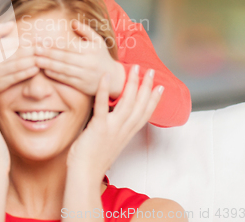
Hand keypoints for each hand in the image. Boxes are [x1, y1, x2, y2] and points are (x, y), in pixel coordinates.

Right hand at [0, 21, 39, 95]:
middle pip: (20, 53)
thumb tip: (13, 23)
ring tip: (45, 57)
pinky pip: (17, 77)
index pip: (15, 43)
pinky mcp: (0, 84)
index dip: (30, 42)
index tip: (42, 40)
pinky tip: (36, 69)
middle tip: (47, 48)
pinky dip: (28, 72)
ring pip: (20, 65)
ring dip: (34, 61)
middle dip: (35, 50)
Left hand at [34, 19, 124, 96]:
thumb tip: (73, 22)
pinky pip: (66, 80)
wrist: (114, 78)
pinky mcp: (82, 86)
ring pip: (63, 69)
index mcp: (90, 50)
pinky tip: (45, 71)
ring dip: (48, 64)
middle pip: (64, 57)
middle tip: (34, 49)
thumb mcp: (98, 41)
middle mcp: (88, 62)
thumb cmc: (102, 57)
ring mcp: (85, 75)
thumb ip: (86, 31)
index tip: (42, 41)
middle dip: (48, 53)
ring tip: (36, 60)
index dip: (54, 44)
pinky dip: (55, 75)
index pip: (69, 46)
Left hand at [66, 65, 162, 181]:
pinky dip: (104, 91)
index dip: (153, 100)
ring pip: (127, 103)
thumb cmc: (91, 160)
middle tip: (150, 70)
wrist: (84, 175)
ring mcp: (112, 128)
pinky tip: (105, 77)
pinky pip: (102, 106)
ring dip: (132, 84)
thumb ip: (113, 129)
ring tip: (134, 69)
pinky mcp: (98, 127)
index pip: (144, 114)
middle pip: (139, 105)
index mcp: (126, 134)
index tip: (160, 86)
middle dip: (146, 86)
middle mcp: (123, 130)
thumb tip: (112, 117)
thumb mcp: (108, 142)